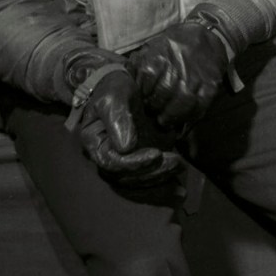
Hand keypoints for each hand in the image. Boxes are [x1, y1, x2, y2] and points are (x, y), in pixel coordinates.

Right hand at [75, 68, 181, 186]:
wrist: (124, 83)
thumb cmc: (115, 87)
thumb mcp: (113, 96)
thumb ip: (117, 118)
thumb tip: (126, 147)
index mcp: (95, 142)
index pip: (111, 163)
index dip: (133, 164)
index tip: (156, 155)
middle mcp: (107, 155)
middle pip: (126, 176)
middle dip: (152, 173)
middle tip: (176, 163)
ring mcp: (123, 158)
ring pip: (138, 179)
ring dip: (161, 178)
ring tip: (180, 167)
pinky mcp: (138, 158)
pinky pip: (148, 177)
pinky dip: (164, 185)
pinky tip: (180, 192)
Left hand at [130, 19, 229, 129]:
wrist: (207, 34)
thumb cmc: (175, 44)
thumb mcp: (153, 46)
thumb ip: (138, 64)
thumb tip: (126, 79)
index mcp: (159, 58)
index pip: (144, 86)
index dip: (142, 97)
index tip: (142, 101)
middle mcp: (177, 69)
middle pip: (161, 98)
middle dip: (154, 109)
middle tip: (153, 113)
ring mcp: (196, 79)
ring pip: (180, 107)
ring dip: (170, 118)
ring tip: (165, 121)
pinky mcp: (211, 86)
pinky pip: (199, 108)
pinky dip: (190, 119)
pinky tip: (182, 122)